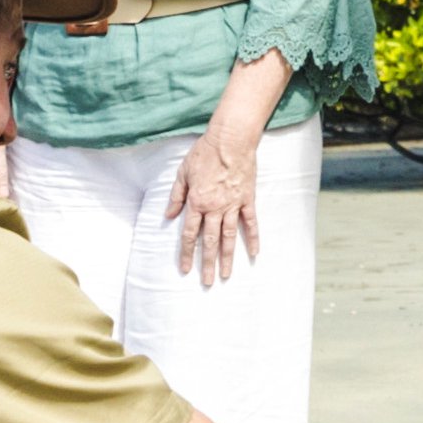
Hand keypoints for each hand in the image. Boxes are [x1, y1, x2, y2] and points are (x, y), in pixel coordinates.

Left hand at [171, 128, 261, 288]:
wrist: (230, 140)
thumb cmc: (204, 153)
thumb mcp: (183, 173)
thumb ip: (176, 196)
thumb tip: (168, 215)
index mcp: (197, 202)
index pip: (190, 234)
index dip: (187, 253)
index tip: (185, 269)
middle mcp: (214, 208)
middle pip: (210, 241)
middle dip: (207, 263)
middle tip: (207, 282)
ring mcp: (233, 205)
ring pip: (229, 237)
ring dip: (227, 257)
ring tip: (226, 274)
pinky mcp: (247, 199)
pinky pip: (250, 223)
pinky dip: (253, 238)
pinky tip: (253, 253)